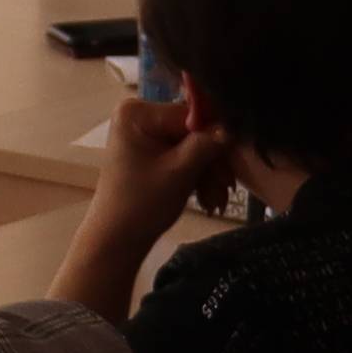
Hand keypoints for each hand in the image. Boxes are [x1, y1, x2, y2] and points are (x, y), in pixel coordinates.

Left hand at [89, 78, 227, 230]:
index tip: (233, 161)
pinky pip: (182, 156)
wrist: (118, 239)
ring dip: (208, 174)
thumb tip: (232, 127)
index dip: (214, 136)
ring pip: (191, 146)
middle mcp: (139, 115)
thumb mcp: (180, 172)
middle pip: (191, 130)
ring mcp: (145, 133)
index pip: (190, 113)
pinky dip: (196, 177)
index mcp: (137, 112)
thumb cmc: (142, 205)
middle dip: (212, 162)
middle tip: (227, 189)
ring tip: (216, 201)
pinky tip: (207, 199)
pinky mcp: (151, 151)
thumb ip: (206, 144)